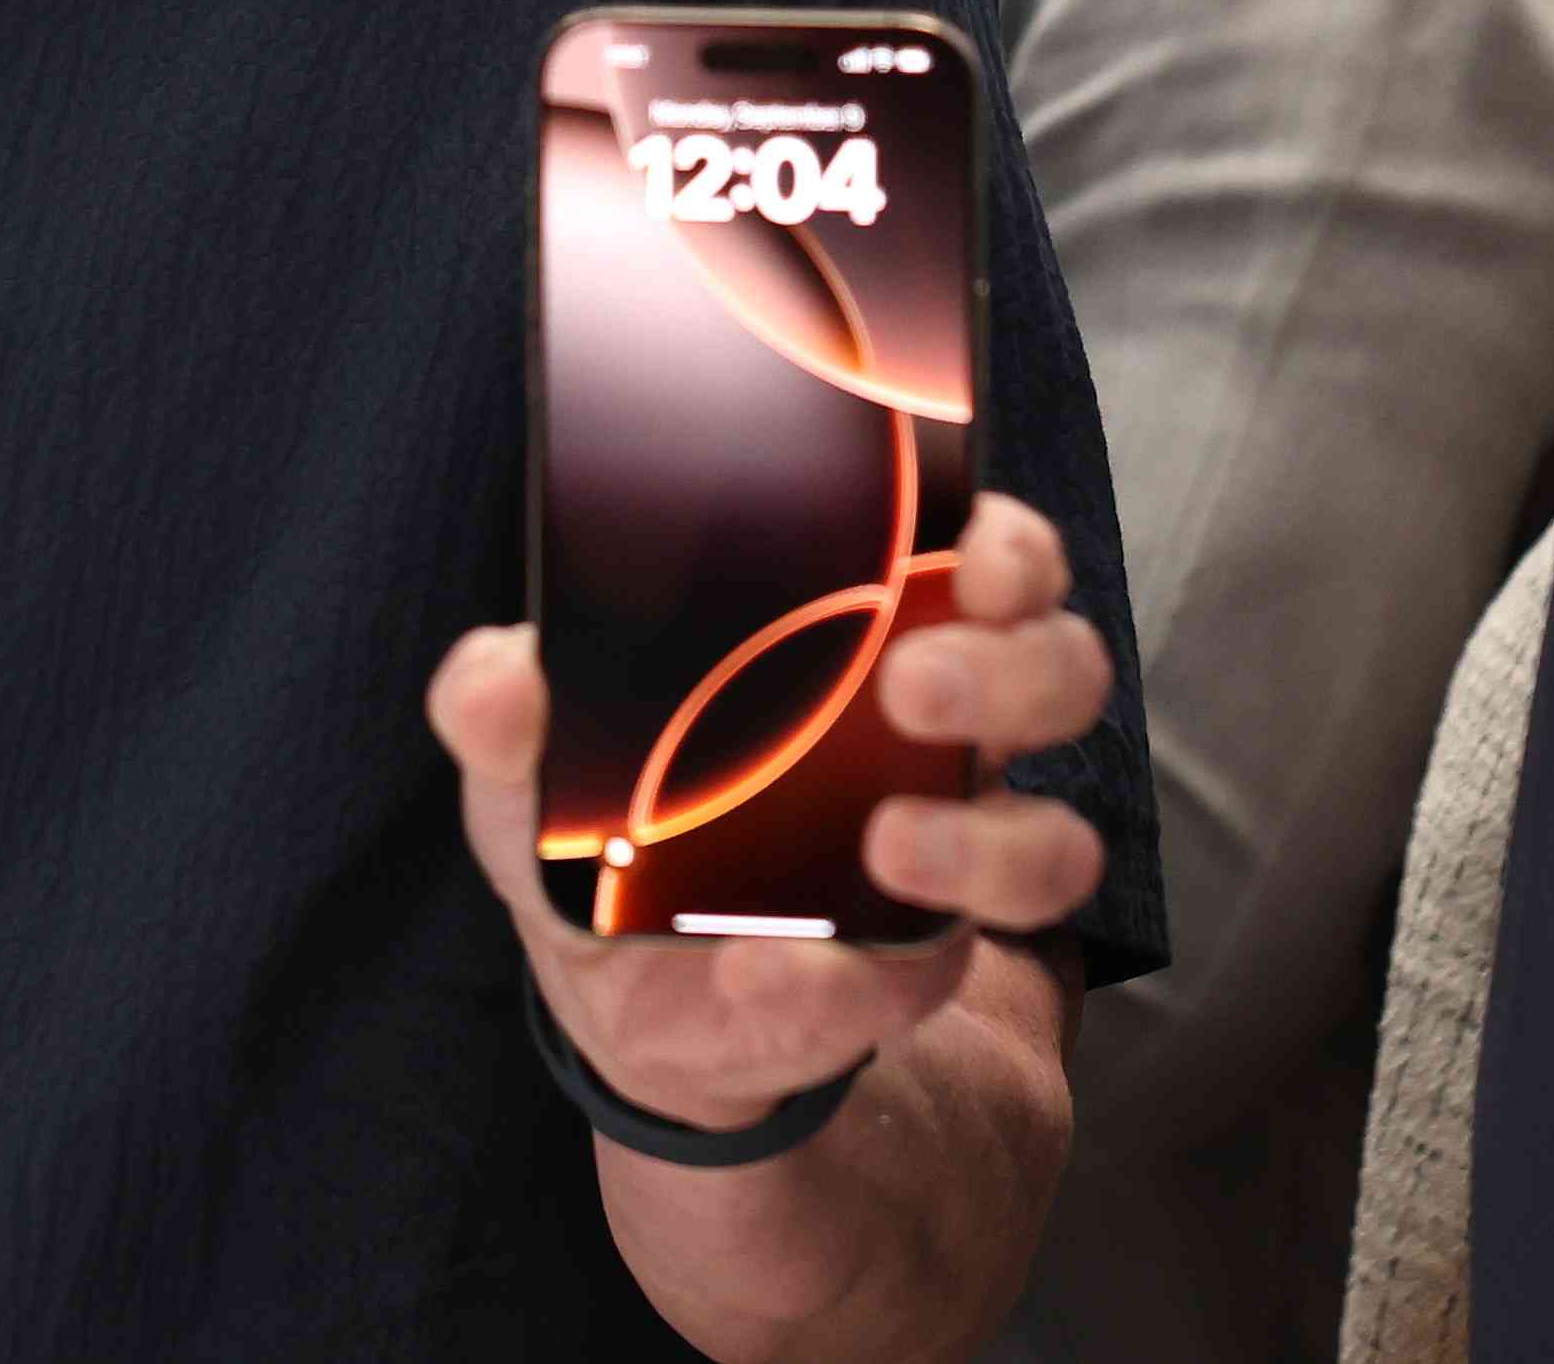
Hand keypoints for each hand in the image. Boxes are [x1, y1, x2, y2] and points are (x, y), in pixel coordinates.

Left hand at [430, 494, 1116, 1133]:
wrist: (637, 1007)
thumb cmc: (602, 842)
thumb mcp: (530, 776)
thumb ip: (500, 719)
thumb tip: (497, 680)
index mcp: (854, 640)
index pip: (987, 559)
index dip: (1012, 547)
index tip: (978, 554)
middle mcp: (931, 736)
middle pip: (1056, 670)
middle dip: (1008, 671)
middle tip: (910, 681)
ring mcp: (945, 856)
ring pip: (1054, 838)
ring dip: (980, 842)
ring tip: (885, 845)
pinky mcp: (922, 970)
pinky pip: (936, 976)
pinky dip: (865, 975)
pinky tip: (790, 967)